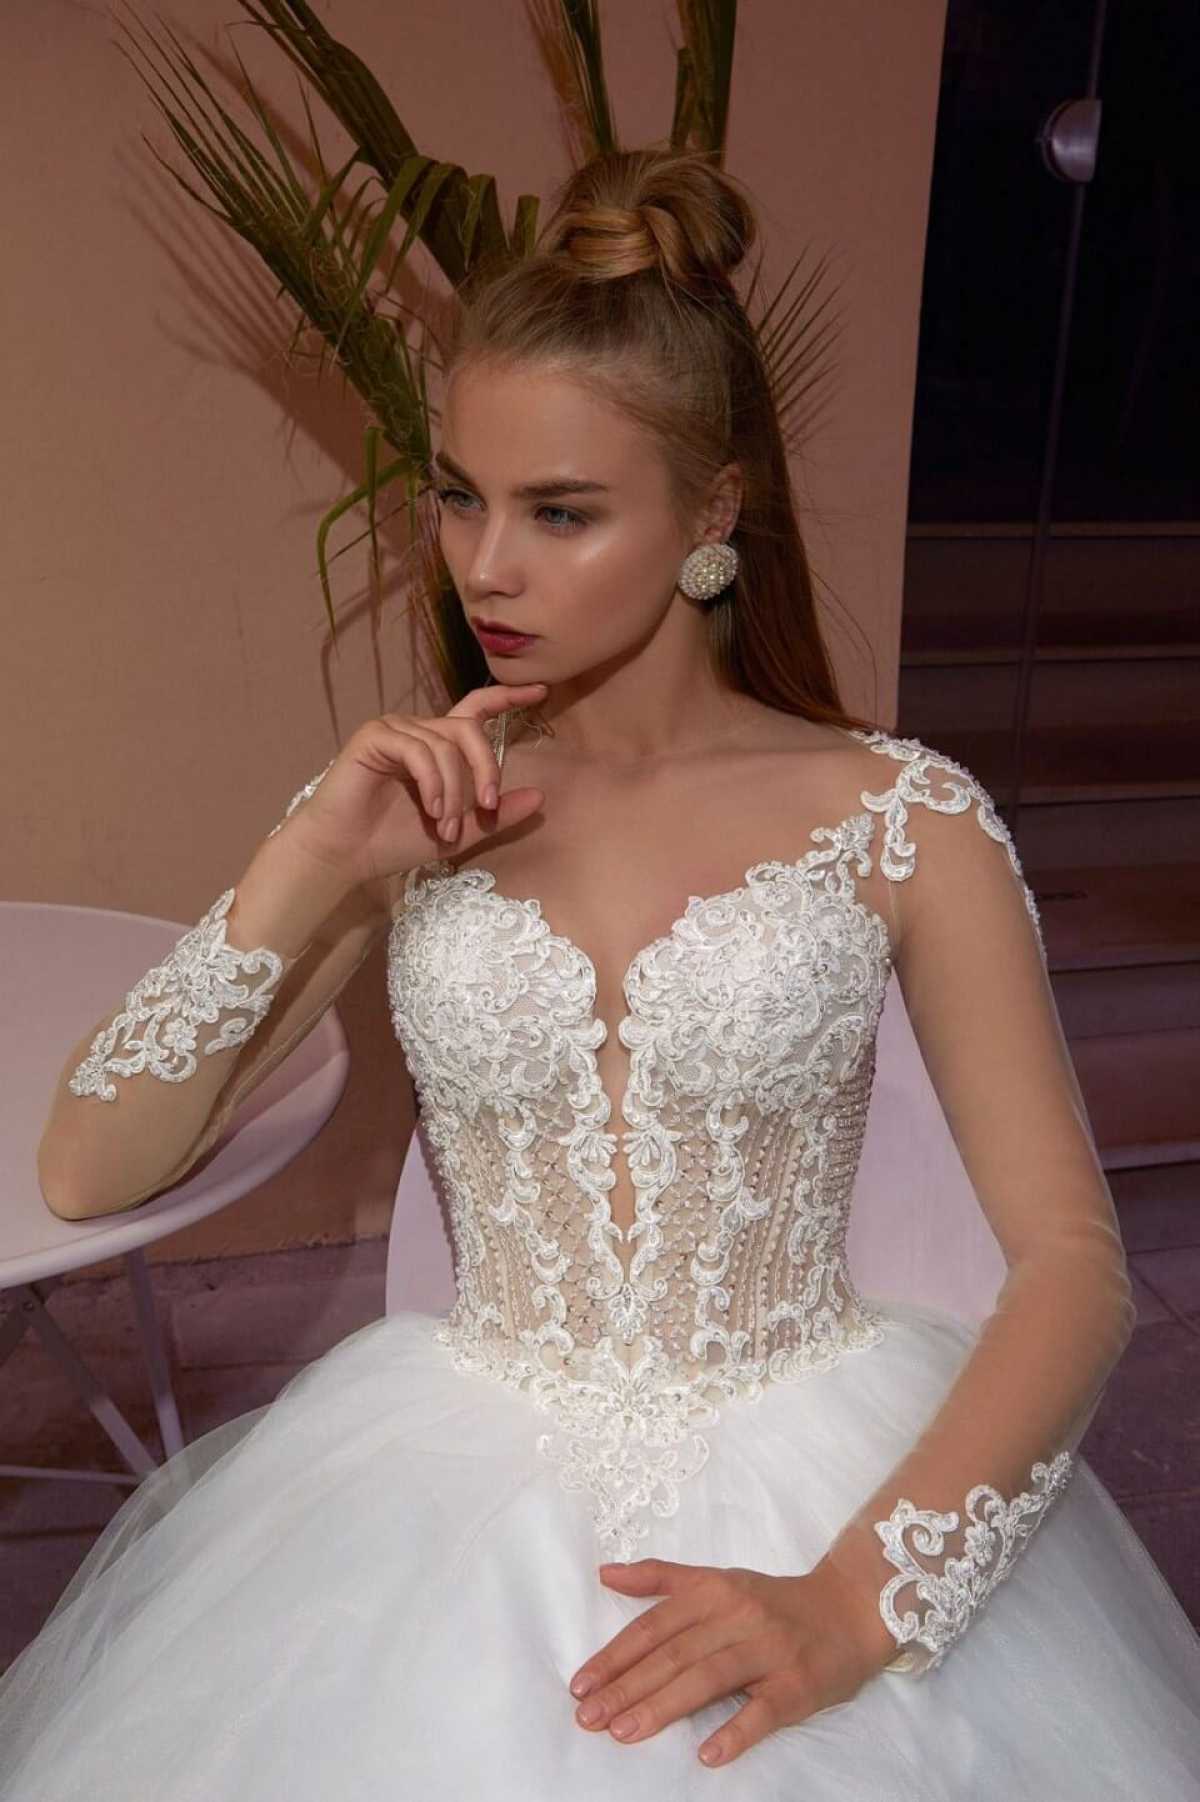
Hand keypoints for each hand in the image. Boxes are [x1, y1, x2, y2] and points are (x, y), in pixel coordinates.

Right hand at [279, 681, 548, 888]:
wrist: (346, 854)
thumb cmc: (394, 841)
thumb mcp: (460, 831)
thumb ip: (497, 815)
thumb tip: (541, 797)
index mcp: (438, 745)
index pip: (477, 710)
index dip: (508, 697)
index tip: (541, 692)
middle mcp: (419, 731)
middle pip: (469, 729)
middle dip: (486, 769)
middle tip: (486, 808)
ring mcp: (396, 730)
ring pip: (445, 747)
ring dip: (453, 792)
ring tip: (443, 826)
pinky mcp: (375, 736)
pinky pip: (419, 750)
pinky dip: (432, 783)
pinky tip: (430, 809)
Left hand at [568, 1556, 897, 1767]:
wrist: (849, 1610)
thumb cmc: (772, 1602)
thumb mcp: (717, 1580)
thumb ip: (661, 1578)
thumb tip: (605, 1574)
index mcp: (713, 1592)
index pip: (654, 1626)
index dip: (615, 1655)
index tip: (580, 1684)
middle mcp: (737, 1617)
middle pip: (673, 1654)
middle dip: (626, 1687)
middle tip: (588, 1717)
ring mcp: (768, 1651)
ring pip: (707, 1678)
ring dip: (663, 1706)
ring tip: (624, 1732)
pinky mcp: (797, 1685)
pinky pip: (763, 1711)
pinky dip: (735, 1733)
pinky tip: (706, 1755)